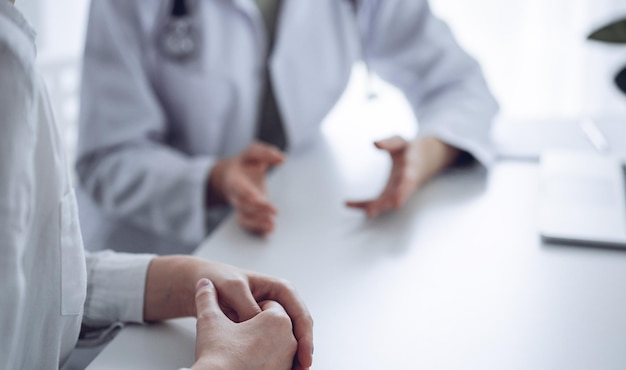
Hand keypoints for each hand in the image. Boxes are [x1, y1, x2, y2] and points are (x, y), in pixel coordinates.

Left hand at [143, 256, 313, 369]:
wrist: (206, 283)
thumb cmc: (220, 280)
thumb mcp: (232, 288)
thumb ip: (247, 304)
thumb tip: (258, 323)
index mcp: (279, 289)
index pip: (299, 312)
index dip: (304, 334)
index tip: (304, 352)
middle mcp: (281, 303)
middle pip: (300, 328)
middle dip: (303, 349)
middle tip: (302, 367)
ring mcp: (273, 317)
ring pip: (290, 338)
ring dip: (293, 355)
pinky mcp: (263, 329)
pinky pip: (276, 344)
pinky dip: (279, 356)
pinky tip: (279, 368)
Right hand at [209, 142, 283, 234]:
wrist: (230, 176)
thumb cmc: (244, 164)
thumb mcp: (252, 153)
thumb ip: (265, 153)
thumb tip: (281, 158)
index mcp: (234, 179)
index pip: (239, 188)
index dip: (248, 194)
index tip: (258, 198)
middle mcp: (236, 195)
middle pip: (243, 206)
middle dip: (257, 210)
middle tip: (273, 211)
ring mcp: (241, 207)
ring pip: (243, 219)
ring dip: (256, 224)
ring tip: (271, 226)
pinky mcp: (247, 214)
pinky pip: (249, 226)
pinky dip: (258, 230)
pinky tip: (270, 230)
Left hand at [346, 136, 458, 216]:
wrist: (423, 159)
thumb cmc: (410, 150)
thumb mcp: (402, 141)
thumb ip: (390, 142)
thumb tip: (375, 143)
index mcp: (411, 170)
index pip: (408, 183)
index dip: (403, 193)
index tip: (397, 203)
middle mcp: (404, 184)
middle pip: (394, 198)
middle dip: (382, 205)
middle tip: (369, 212)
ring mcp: (397, 191)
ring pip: (384, 202)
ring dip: (370, 206)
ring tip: (351, 204)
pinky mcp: (389, 194)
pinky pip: (377, 201)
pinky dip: (363, 204)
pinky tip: (349, 203)